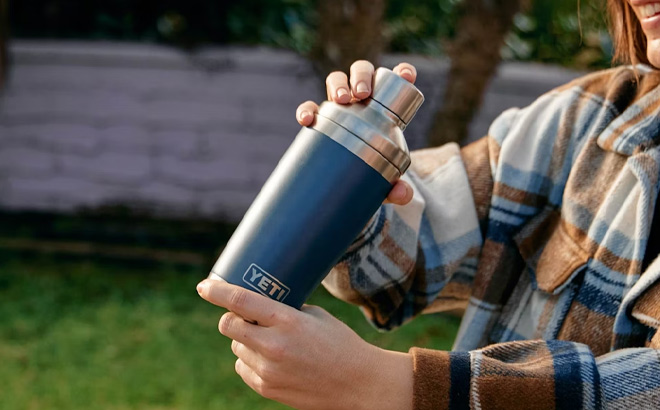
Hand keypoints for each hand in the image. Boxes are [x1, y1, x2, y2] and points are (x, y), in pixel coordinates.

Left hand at [197, 279, 412, 409]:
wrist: (358, 384)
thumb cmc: (341, 344)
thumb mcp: (316, 316)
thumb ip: (286, 310)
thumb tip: (261, 304)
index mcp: (287, 321)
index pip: (240, 301)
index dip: (217, 291)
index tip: (204, 285)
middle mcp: (273, 346)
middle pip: (229, 326)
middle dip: (232, 317)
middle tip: (245, 315)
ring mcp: (268, 371)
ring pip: (236, 347)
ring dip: (245, 339)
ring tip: (270, 339)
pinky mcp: (267, 389)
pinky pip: (243, 368)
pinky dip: (250, 360)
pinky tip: (269, 358)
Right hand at [295, 60, 416, 206]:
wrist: (345, 179)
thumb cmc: (374, 170)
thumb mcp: (386, 179)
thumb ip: (397, 187)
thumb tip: (401, 194)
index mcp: (386, 105)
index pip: (397, 80)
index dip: (403, 72)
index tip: (406, 76)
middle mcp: (362, 99)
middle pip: (362, 72)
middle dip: (362, 76)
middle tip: (362, 94)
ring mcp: (339, 106)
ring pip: (336, 80)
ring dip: (338, 84)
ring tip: (340, 100)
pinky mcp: (319, 119)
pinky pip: (309, 107)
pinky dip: (306, 109)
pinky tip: (307, 119)